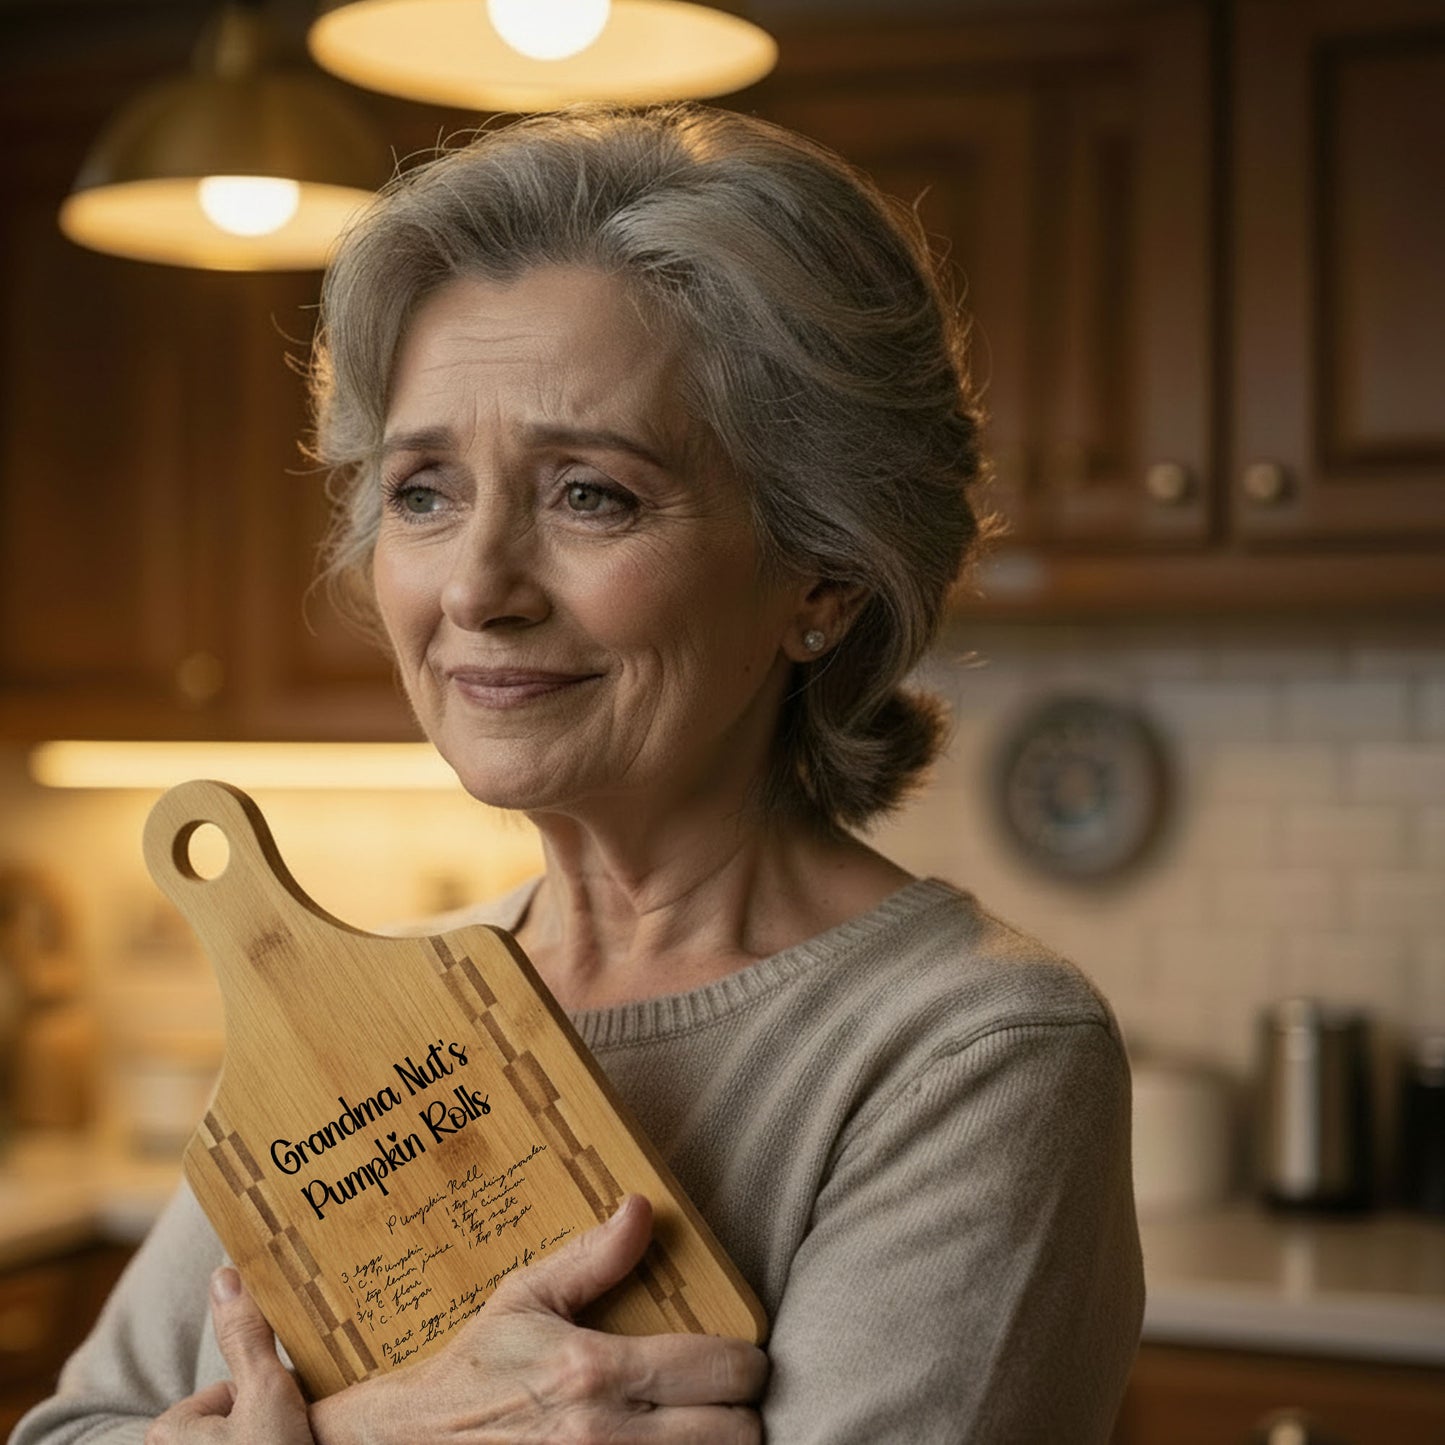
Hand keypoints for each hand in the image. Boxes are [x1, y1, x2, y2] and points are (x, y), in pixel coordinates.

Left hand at [145, 1267, 313, 1444]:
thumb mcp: (267, 1391)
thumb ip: (246, 1335)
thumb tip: (224, 1273)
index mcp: (167, 1434)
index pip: (228, 1389)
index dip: (264, 1397)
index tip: (279, 1420)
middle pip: (235, 1420)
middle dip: (266, 1426)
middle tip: (287, 1442)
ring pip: (245, 1443)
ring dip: (272, 1443)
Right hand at [311, 1194, 766, 1443]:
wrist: (415, 1442)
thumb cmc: (476, 1368)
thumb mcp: (527, 1300)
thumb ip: (593, 1257)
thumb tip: (642, 1208)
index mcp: (597, 1368)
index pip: (721, 1369)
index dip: (747, 1361)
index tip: (741, 1357)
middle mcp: (607, 1433)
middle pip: (735, 1432)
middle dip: (741, 1410)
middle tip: (728, 1397)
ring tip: (704, 1424)